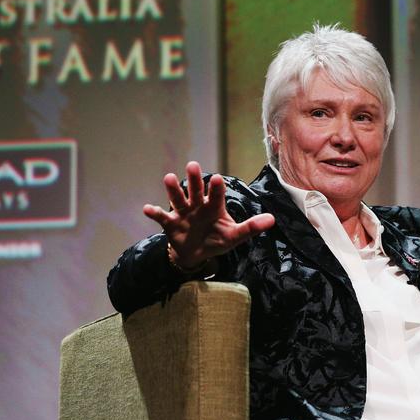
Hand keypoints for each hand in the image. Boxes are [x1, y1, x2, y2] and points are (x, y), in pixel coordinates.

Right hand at [143, 161, 274, 269]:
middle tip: (192, 165)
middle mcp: (197, 205)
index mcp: (213, 206)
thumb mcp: (234, 236)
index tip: (216, 177)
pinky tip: (147, 208)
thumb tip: (272, 220)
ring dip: (173, 189)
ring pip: (177, 199)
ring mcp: (182, 213)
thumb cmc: (216, 240)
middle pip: (195, 190)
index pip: (216, 195)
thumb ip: (250, 227)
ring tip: (169, 178)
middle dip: (194, 179)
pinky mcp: (170, 224)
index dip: (216, 188)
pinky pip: (161, 216)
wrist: (196, 254)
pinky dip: (154, 212)